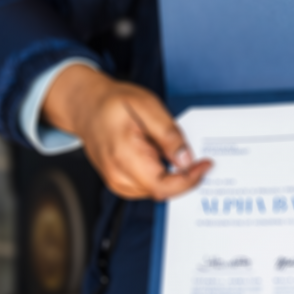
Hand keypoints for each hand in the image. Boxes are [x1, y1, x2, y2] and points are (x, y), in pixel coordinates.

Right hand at [42, 65, 211, 199]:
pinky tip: (162, 155)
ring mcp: (117, 182)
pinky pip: (148, 185)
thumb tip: (186, 160)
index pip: (163, 186)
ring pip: (157, 190)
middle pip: (163, 190)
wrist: (87, 106)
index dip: (189, 180)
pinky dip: (162, 174)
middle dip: (184, 176)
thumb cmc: (114, 104)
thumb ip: (168, 134)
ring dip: (173, 175)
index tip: (205, 164)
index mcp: (125, 157)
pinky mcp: (120, 182)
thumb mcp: (147, 107)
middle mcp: (118, 176)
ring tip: (173, 149)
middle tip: (197, 154)